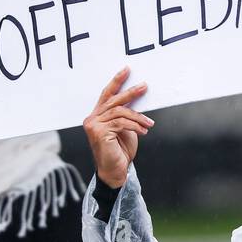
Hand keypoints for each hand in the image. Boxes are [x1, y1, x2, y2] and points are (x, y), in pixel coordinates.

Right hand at [82, 66, 152, 188]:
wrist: (116, 172)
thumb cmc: (120, 151)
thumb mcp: (126, 128)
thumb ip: (126, 114)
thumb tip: (138, 98)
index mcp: (97, 116)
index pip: (106, 94)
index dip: (116, 81)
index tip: (127, 70)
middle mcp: (92, 118)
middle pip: (114, 100)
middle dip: (131, 93)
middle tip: (144, 86)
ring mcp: (93, 125)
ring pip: (120, 112)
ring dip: (138, 117)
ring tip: (150, 123)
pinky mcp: (99, 133)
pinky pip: (121, 123)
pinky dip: (135, 126)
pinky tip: (144, 131)